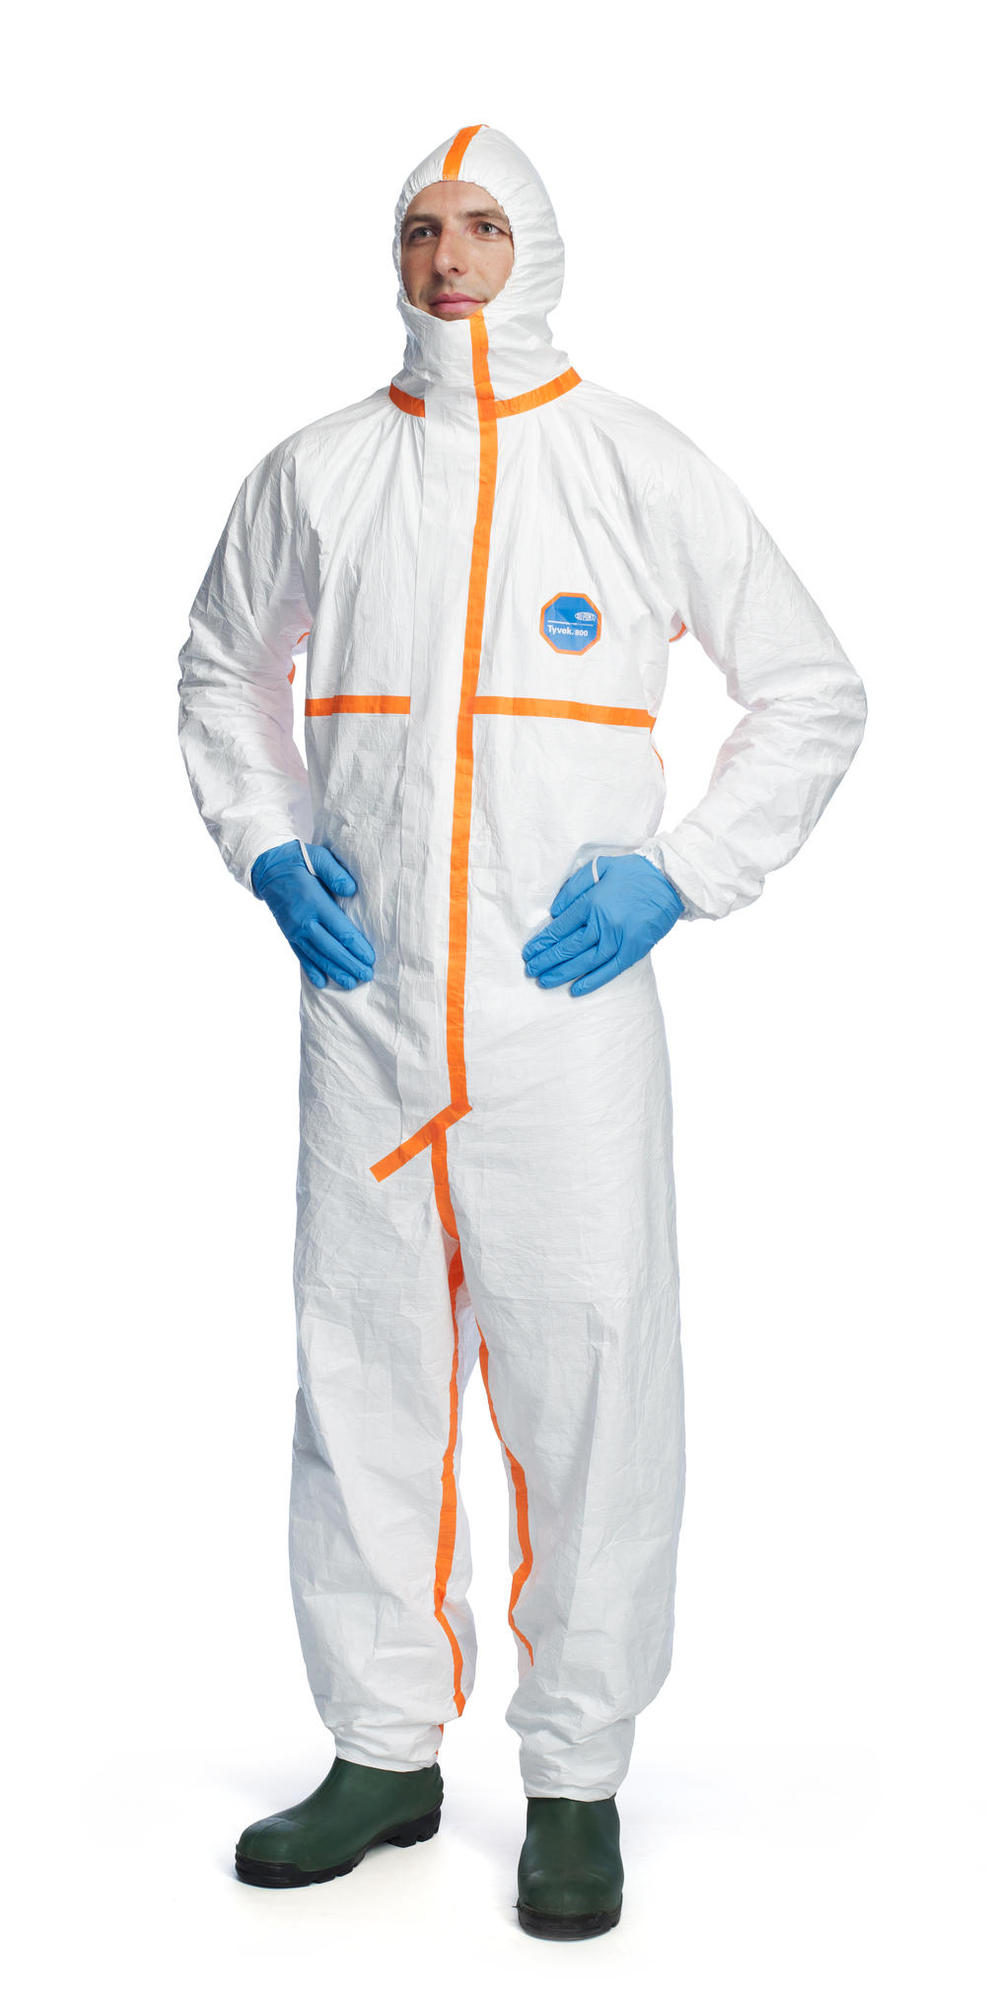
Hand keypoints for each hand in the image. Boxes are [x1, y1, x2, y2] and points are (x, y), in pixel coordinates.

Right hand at [251, 840, 375, 990]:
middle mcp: (304, 921)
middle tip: (366, 976)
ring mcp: (294, 930)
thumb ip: (336, 873)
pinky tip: (322, 982)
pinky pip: (301, 956)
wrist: (267, 867)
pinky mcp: (288, 934)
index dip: (356, 946)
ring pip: (317, 956)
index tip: (370, 958)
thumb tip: (351, 890)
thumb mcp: (319, 857)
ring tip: (350, 983)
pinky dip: (311, 970)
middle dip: (350, 964)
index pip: (340, 930)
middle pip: (331, 948)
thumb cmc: (298, 860)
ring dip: (334, 971)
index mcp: (314, 902)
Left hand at [521, 854, 683, 995]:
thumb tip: (555, 910)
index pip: (560, 927)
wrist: (669, 880)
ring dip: (563, 973)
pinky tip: (575, 989)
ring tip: (544, 981)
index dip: (543, 942)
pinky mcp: (634, 949)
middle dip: (547, 960)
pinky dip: (593, 981)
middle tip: (530, 970)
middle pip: (569, 947)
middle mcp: (603, 923)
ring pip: (586, 961)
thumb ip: (574, 887)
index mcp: (591, 903)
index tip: (529, 952)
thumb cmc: (633, 872)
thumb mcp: (600, 866)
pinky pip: (610, 969)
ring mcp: (619, 938)